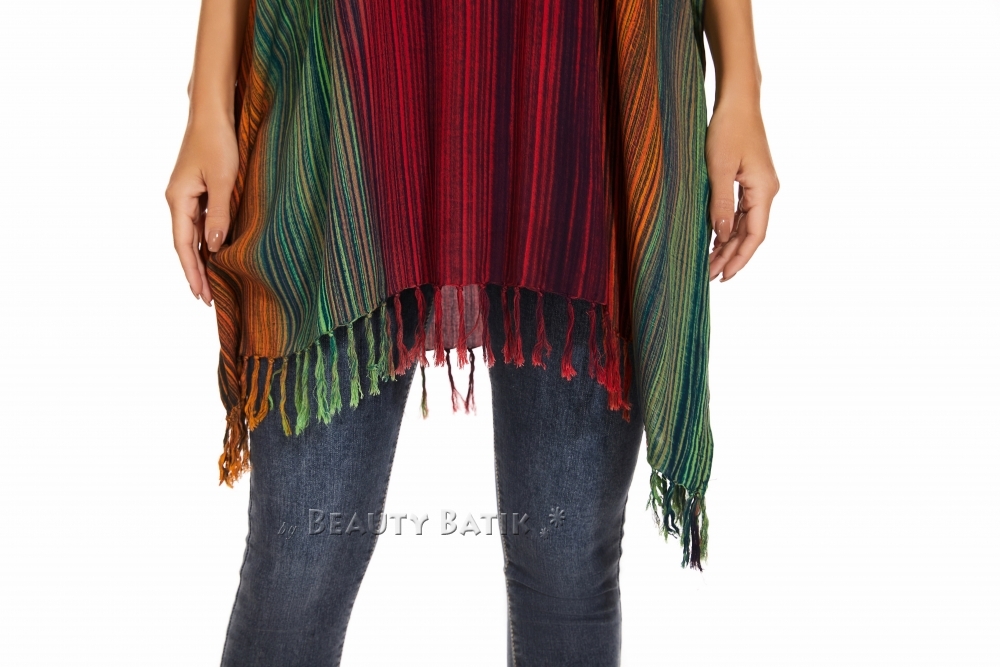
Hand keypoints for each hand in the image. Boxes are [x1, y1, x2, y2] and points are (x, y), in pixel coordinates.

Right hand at [165, 117, 238, 304]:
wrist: (211, 114)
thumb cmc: (218, 142)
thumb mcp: (225, 181)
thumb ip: (220, 215)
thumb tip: (214, 247)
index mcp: (178, 199)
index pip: (183, 245)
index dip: (191, 271)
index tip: (199, 294)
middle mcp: (177, 200)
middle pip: (184, 244)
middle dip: (195, 272)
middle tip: (206, 299)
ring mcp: (186, 195)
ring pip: (191, 234)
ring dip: (200, 259)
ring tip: (210, 284)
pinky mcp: (196, 190)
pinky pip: (198, 222)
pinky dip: (205, 241)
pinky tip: (215, 254)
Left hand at [706, 102, 778, 281]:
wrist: (739, 102)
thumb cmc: (728, 129)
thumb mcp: (719, 168)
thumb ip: (721, 203)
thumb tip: (723, 235)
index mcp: (764, 190)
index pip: (755, 234)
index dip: (740, 258)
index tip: (725, 276)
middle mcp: (767, 191)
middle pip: (751, 233)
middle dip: (731, 256)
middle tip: (710, 277)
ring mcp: (760, 186)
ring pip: (746, 224)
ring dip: (728, 245)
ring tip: (710, 264)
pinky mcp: (751, 180)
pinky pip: (742, 212)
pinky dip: (729, 228)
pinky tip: (716, 240)